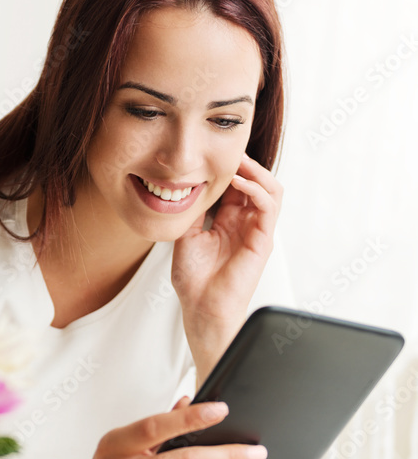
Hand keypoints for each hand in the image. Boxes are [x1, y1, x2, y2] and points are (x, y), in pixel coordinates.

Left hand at [172, 153, 282, 325]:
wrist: (201, 308)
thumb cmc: (194, 280)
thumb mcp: (186, 235)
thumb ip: (193, 211)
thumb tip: (186, 184)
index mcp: (229, 222)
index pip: (237, 185)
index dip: (229, 167)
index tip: (213, 152)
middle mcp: (246, 224)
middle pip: (256, 183)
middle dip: (245, 163)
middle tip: (227, 150)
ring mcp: (256, 231)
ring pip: (271, 189)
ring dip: (256, 171)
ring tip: (237, 161)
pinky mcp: (262, 240)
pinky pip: (269, 206)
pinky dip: (257, 189)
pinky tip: (239, 182)